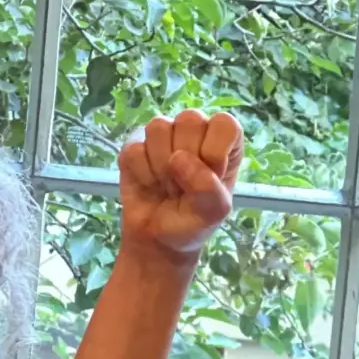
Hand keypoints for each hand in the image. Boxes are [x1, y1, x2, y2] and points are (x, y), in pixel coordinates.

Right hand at [117, 109, 243, 260]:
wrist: (157, 239)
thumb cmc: (193, 221)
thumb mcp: (214, 211)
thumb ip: (207, 185)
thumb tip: (178, 157)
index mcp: (224, 142)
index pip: (224, 123)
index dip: (214, 150)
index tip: (211, 174)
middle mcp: (195, 131)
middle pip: (189, 119)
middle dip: (185, 160)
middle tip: (184, 184)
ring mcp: (163, 136)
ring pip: (158, 127)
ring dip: (161, 166)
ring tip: (167, 184)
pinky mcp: (135, 146)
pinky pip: (134, 148)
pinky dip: (141, 173)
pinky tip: (149, 183)